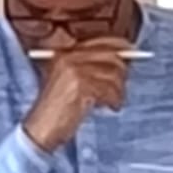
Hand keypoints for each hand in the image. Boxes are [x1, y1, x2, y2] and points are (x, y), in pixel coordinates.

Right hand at [22, 38, 130, 152]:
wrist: (39, 131)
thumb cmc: (57, 110)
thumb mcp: (69, 81)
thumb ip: (89, 67)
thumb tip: (121, 60)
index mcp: (66, 53)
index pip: (100, 41)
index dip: (120, 45)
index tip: (132, 50)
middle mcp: (69, 57)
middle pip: (111, 56)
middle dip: (121, 73)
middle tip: (121, 88)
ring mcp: (74, 70)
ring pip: (113, 74)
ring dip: (118, 91)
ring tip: (113, 101)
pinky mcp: (80, 86)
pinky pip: (109, 90)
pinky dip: (114, 100)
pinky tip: (110, 107)